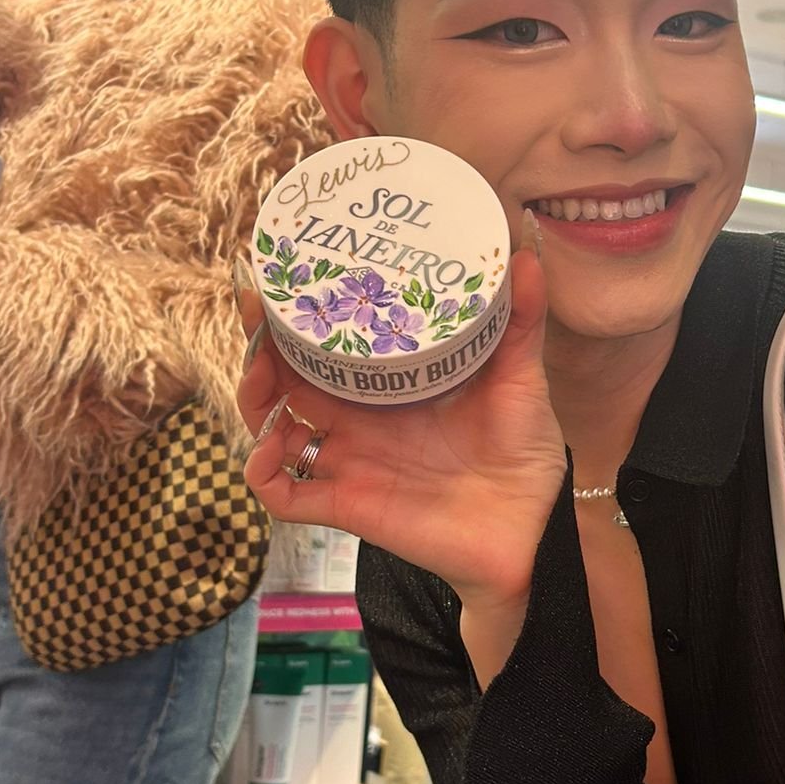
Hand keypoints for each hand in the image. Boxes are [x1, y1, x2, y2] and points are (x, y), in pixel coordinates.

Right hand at [236, 246, 565, 610]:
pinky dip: (261, 476)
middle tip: (258, 320)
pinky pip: (286, 497)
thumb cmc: (523, 449)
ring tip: (259, 380)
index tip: (277, 282)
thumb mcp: (519, 375)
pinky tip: (265, 452)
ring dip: (254, 405)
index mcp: (389, 386)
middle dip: (262, 352)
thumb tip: (526, 257)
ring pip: (274, 432)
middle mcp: (359, 422)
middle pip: (287, 382)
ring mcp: (350, 463)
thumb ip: (519, 320)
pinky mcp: (349, 506)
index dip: (296, 319)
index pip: (327, 347)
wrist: (530, 526)